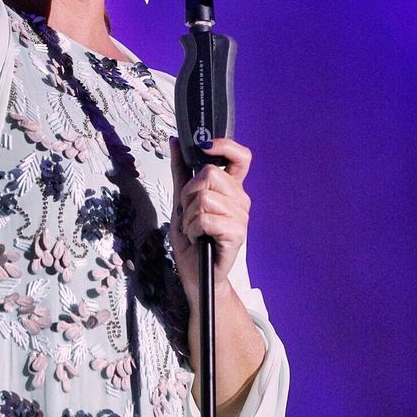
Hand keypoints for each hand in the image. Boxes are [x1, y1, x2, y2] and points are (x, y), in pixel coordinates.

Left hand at [168, 136, 252, 299]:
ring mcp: (241, 216)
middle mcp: (240, 199)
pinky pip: (205, 219)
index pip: (240, 157)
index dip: (224, 146)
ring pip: (204, 198)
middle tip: (190, 213)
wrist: (196, 274)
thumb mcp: (181, 200)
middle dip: (189, 195)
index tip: (205, 147)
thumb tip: (175, 142)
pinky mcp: (237, 233)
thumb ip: (181, 170)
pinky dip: (193, 230)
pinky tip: (198, 239)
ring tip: (194, 230)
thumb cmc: (192, 240)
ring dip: (189, 217)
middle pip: (209, 174)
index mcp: (231, 188)